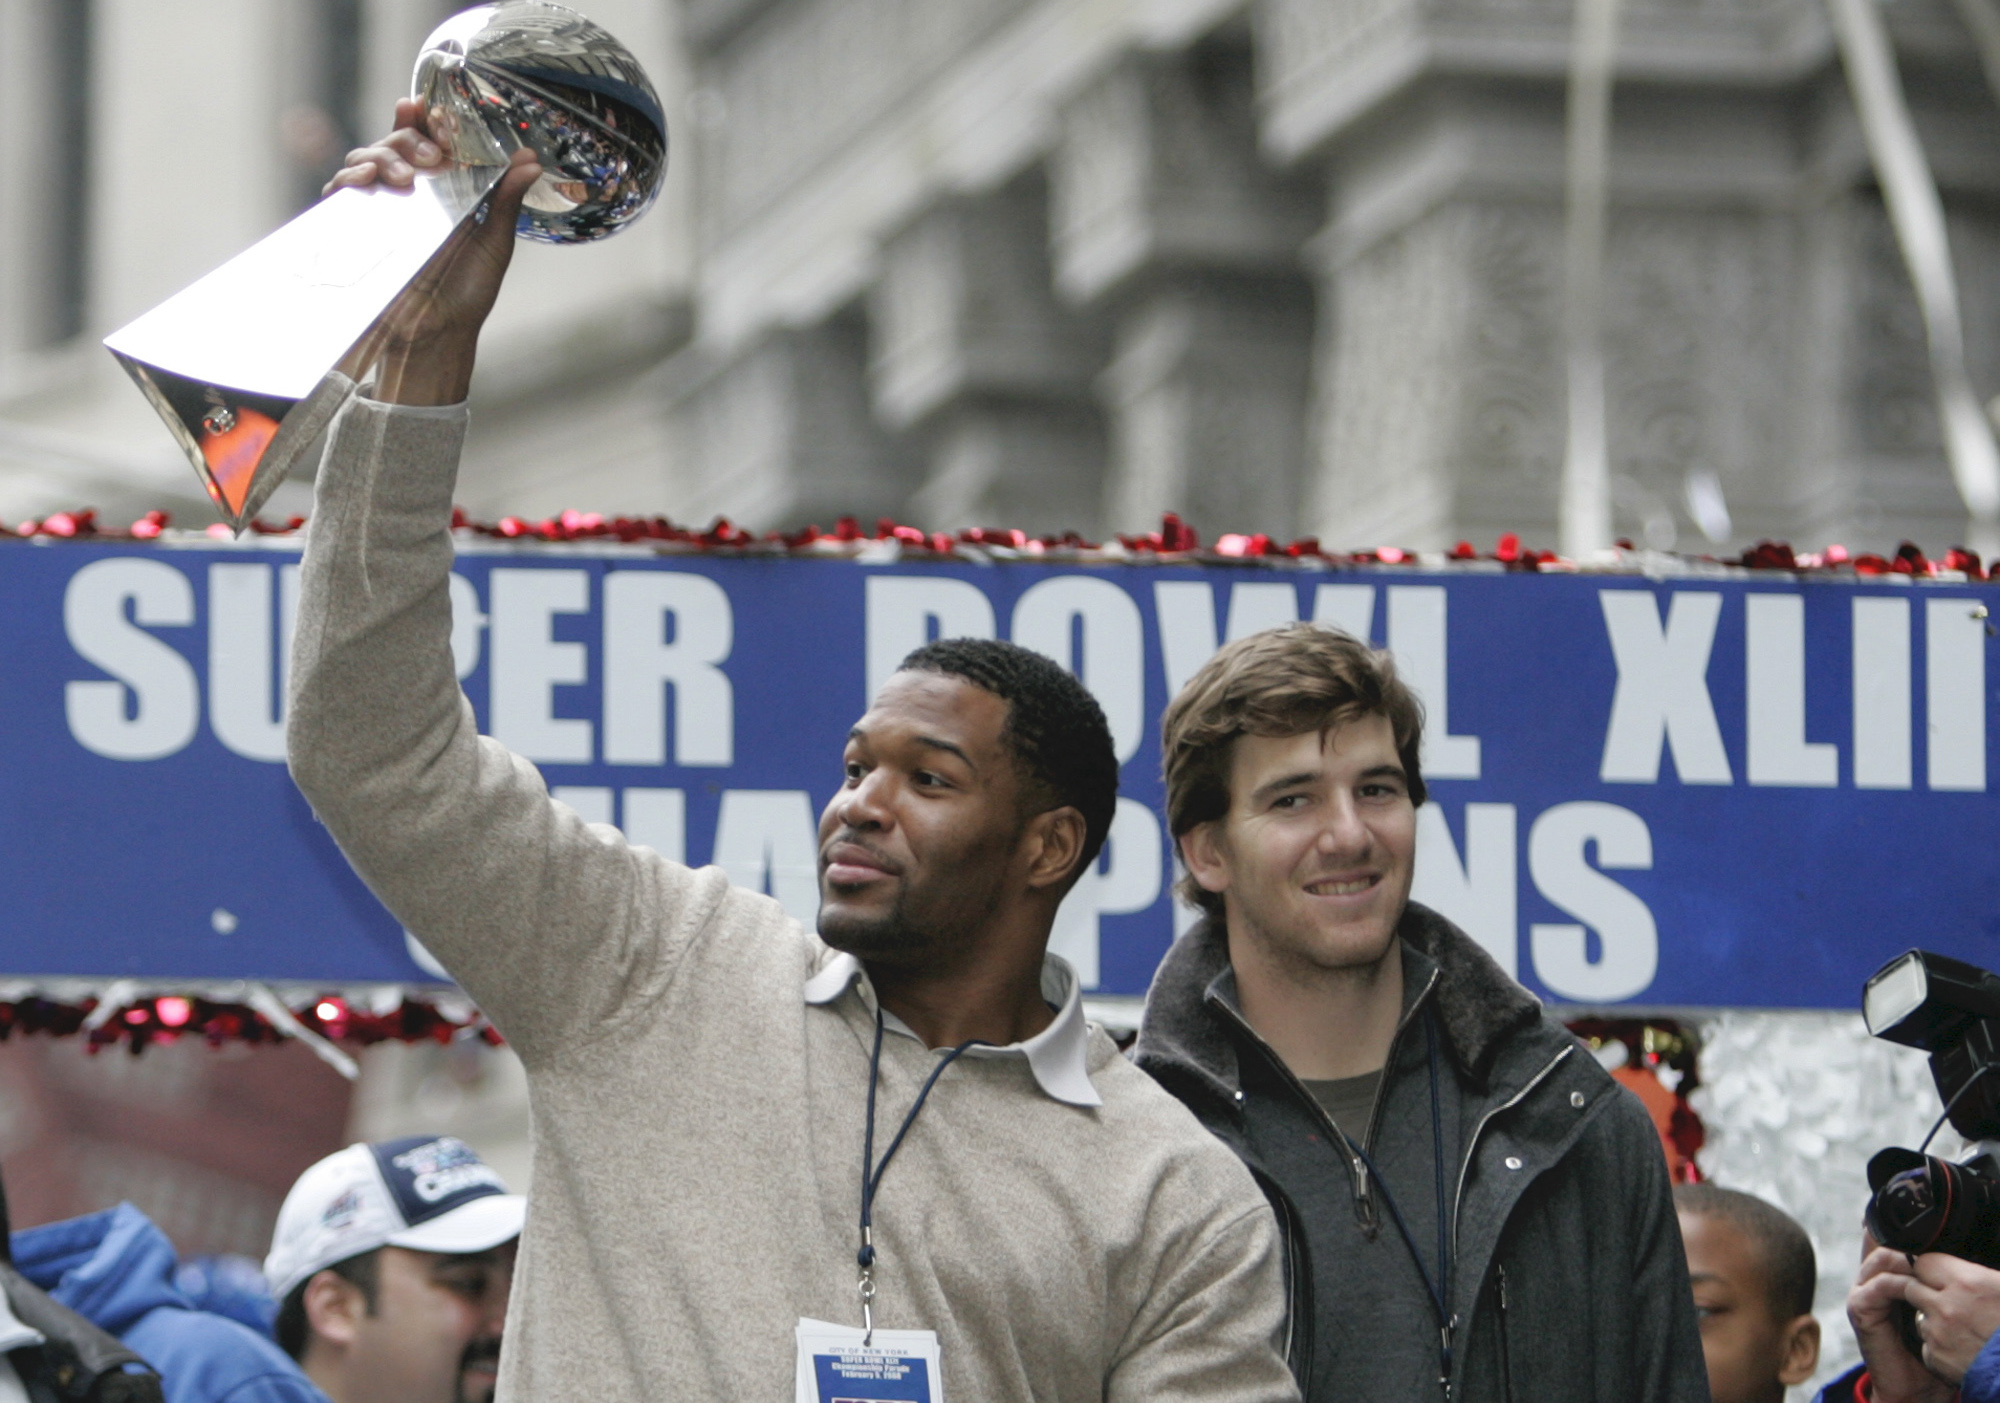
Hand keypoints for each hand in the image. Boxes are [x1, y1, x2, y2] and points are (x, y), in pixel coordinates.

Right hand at [325, 99, 542, 405]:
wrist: (437, 336)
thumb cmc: (466, 293)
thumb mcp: (493, 243)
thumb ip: (505, 200)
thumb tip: (530, 161)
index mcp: (443, 189)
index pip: (429, 140)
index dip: (428, 120)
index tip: (436, 114)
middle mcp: (409, 194)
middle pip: (395, 142)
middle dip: (408, 138)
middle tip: (432, 157)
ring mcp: (380, 208)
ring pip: (366, 159)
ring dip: (382, 157)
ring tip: (407, 180)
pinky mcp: (355, 227)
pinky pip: (340, 192)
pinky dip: (348, 179)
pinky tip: (362, 182)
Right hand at [1848, 1247, 1953, 1402]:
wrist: (1915, 1385)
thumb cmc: (1927, 1349)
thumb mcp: (1928, 1308)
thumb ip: (1925, 1283)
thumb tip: (1940, 1259)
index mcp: (1883, 1278)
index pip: (1887, 1241)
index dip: (1906, 1238)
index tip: (1930, 1239)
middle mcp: (1868, 1281)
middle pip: (1887, 1245)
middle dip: (1913, 1250)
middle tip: (1938, 1261)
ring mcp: (1860, 1292)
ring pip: (1884, 1258)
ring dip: (1909, 1264)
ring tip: (1929, 1276)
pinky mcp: (1859, 1307)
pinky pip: (1881, 1284)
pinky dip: (1902, 1285)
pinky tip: (1918, 1293)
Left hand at [1906, 1253, 1999, 1382]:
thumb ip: (1980, 1276)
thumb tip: (1962, 1269)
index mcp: (1969, 1284)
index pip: (1924, 1262)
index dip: (1929, 1269)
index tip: (1935, 1275)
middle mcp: (1948, 1306)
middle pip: (1913, 1288)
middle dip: (1924, 1293)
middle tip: (1946, 1303)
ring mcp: (1939, 1333)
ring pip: (1920, 1318)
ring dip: (1933, 1322)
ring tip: (1962, 1331)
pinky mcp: (1936, 1357)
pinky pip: (1927, 1345)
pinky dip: (1940, 1348)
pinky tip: (1962, 1351)